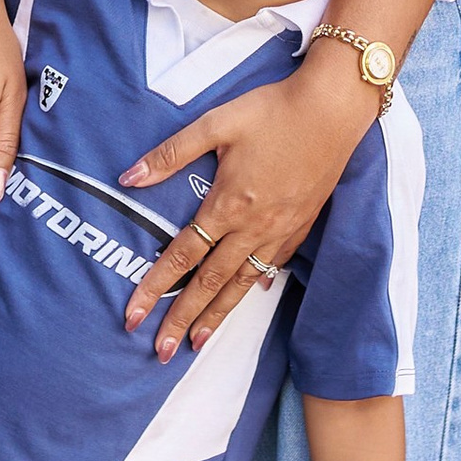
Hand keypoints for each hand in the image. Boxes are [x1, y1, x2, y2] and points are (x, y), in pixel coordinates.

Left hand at [119, 46, 366, 358]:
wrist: (332, 108)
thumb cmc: (274, 111)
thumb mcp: (217, 122)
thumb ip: (171, 153)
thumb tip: (128, 178)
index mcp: (229, 204)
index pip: (182, 256)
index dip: (154, 288)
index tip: (133, 317)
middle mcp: (253, 227)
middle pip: (210, 283)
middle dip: (181, 319)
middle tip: (159, 352)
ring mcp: (280, 230)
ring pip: (242, 284)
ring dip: (216, 316)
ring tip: (197, 343)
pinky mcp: (300, 225)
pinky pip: (272, 266)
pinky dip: (254, 287)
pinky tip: (246, 296)